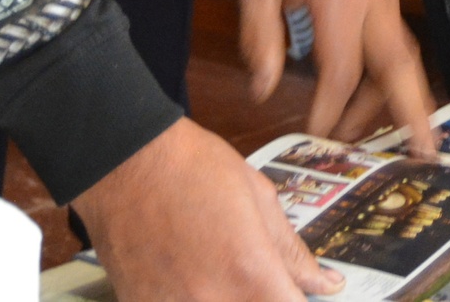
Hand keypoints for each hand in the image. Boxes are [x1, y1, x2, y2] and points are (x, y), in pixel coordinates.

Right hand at [76, 116, 340, 301]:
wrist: (123, 161)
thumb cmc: (193, 168)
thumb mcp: (258, 198)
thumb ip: (292, 252)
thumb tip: (327, 284)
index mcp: (252, 275)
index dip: (296, 299)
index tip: (292, 290)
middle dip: (262, 297)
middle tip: (254, 277)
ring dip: (228, 298)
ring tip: (218, 272)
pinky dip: (191, 298)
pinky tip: (189, 278)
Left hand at [235, 0, 434, 154]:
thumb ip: (261, 39)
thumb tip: (263, 92)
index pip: (339, 72)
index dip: (328, 112)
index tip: (314, 139)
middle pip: (398, 66)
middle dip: (410, 112)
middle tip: (422, 153)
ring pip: (401, 54)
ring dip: (393, 96)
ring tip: (375, 134)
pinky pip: (394, 38)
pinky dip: (390, 71)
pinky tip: (373, 93)